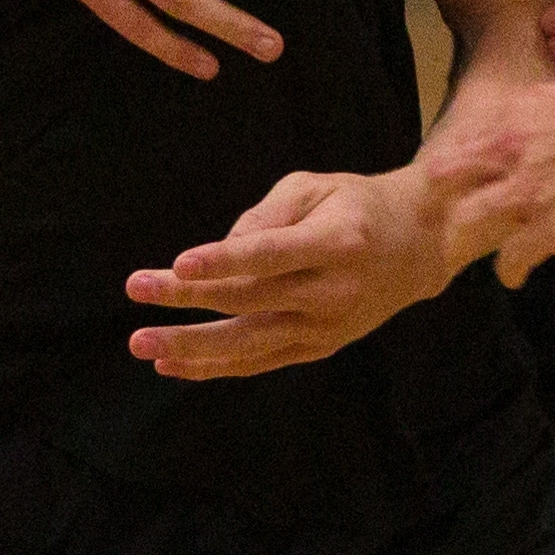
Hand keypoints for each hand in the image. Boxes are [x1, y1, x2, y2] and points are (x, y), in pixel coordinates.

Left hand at [123, 168, 459, 378]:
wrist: (418, 247)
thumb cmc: (355, 205)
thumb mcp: (316, 187)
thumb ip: (267, 215)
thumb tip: (219, 252)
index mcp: (336, 243)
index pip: (270, 255)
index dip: (224, 261)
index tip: (179, 263)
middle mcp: (333, 292)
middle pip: (250, 300)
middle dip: (187, 297)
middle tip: (136, 287)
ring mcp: (327, 327)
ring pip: (249, 343)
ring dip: (191, 346)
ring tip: (142, 343)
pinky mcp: (319, 347)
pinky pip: (260, 362)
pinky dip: (215, 367)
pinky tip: (172, 366)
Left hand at [424, 72, 554, 288]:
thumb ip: (548, 112)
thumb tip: (550, 121)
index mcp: (514, 113)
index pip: (462, 137)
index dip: (456, 159)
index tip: (458, 174)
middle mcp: (506, 150)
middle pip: (443, 178)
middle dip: (441, 197)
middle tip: (444, 216)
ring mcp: (522, 192)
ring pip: (464, 222)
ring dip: (466, 240)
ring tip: (468, 253)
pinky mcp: (546, 228)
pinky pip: (511, 260)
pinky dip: (511, 271)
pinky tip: (515, 277)